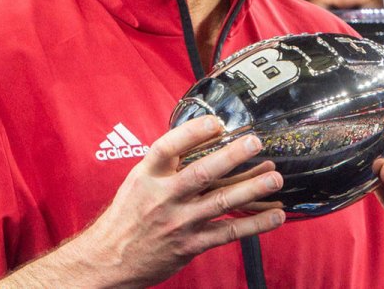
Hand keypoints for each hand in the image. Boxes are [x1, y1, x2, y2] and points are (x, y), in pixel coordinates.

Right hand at [68, 115, 285, 285]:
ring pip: (221, 201)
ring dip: (252, 188)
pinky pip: (228, 232)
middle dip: (231, 156)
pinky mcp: (191, 244)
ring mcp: (179, 222)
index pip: (168, 148)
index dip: (193, 132)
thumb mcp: (138, 182)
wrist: (108, 261)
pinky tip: (274, 216)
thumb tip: (203, 139)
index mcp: (147, 176)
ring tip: (274, 178)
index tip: (217, 122)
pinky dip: (255, 224)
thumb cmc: (127, 217)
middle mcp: (163, 197)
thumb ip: (167, 165)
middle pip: (201, 172)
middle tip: (255, 143)